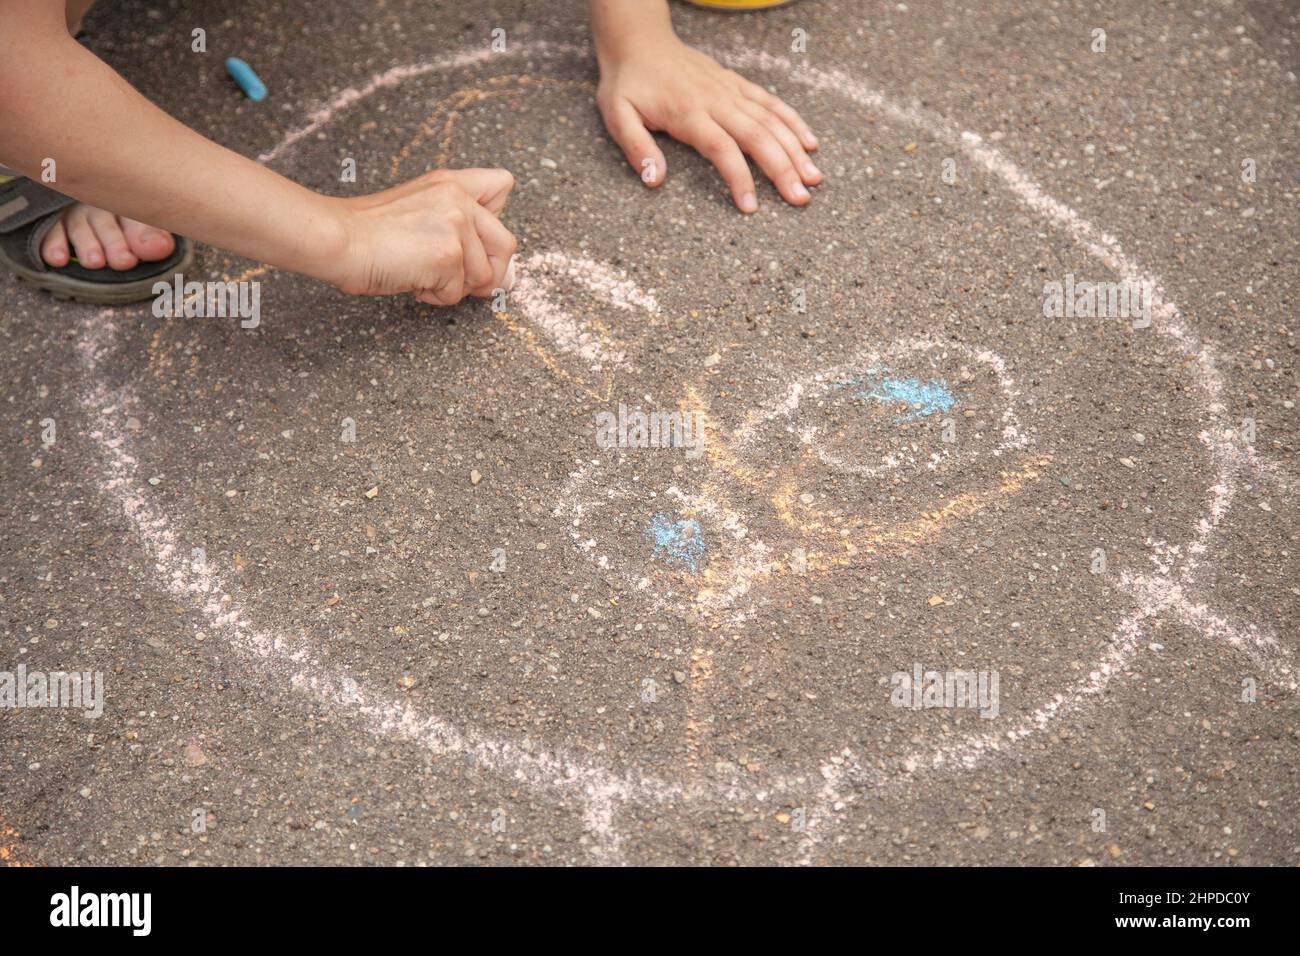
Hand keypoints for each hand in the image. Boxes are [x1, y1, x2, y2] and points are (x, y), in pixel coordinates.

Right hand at [332, 168, 517, 303]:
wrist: (339, 240)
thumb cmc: (369, 232)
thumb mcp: (418, 208)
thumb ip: (459, 223)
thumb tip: (503, 272)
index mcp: (452, 183)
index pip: (503, 185)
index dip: (495, 218)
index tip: (470, 236)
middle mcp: (459, 199)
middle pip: (506, 245)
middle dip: (486, 271)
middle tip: (453, 275)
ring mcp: (456, 226)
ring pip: (485, 276)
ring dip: (455, 287)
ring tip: (422, 272)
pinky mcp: (448, 255)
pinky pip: (456, 294)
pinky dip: (435, 297)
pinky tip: (412, 279)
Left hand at [595, 35, 820, 211]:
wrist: (639, 41)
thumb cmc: (627, 83)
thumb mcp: (617, 115)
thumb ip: (636, 147)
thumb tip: (654, 181)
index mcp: (688, 113)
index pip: (721, 149)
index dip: (738, 178)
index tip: (750, 207)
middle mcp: (715, 101)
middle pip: (757, 136)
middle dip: (782, 169)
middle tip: (800, 199)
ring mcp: (730, 90)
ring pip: (771, 120)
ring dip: (795, 150)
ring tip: (814, 178)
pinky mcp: (736, 83)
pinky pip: (770, 102)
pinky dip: (793, 121)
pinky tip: (810, 143)